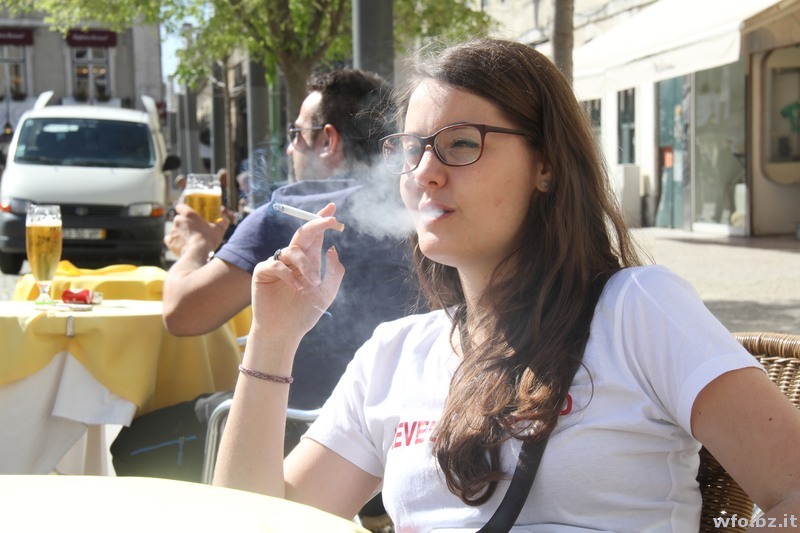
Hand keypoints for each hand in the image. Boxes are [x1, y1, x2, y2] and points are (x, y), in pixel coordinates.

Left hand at [165, 203, 229, 256]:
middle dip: (184, 223)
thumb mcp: (219, 229)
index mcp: (188, 214)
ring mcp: (172, 231)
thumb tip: (225, 221)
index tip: (188, 213)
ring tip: (189, 239)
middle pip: (178, 218)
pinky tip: (182, 244)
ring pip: (175, 229)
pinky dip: (175, 241)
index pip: (180, 206)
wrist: (197, 254)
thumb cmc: (208, 239)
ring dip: (180, 232)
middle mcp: (178, 220)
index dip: (183, 209)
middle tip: (193, 228)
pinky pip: (170, 239)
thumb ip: (222, 223)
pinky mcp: (169, 241)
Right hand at [250, 203, 344, 338]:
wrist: (284, 332)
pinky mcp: (263, 272)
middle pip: (303, 234)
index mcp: (309, 261)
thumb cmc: (304, 314)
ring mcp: (277, 264)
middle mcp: (293, 260)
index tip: (332, 208)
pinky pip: (277, 264)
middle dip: (317, 224)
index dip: (322, 220)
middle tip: (330, 220)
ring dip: (306, 265)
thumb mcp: (327, 293)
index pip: (315, 236)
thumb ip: (334, 272)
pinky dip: (289, 275)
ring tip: (312, 284)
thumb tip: (332, 248)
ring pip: (293, 251)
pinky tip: (297, 288)